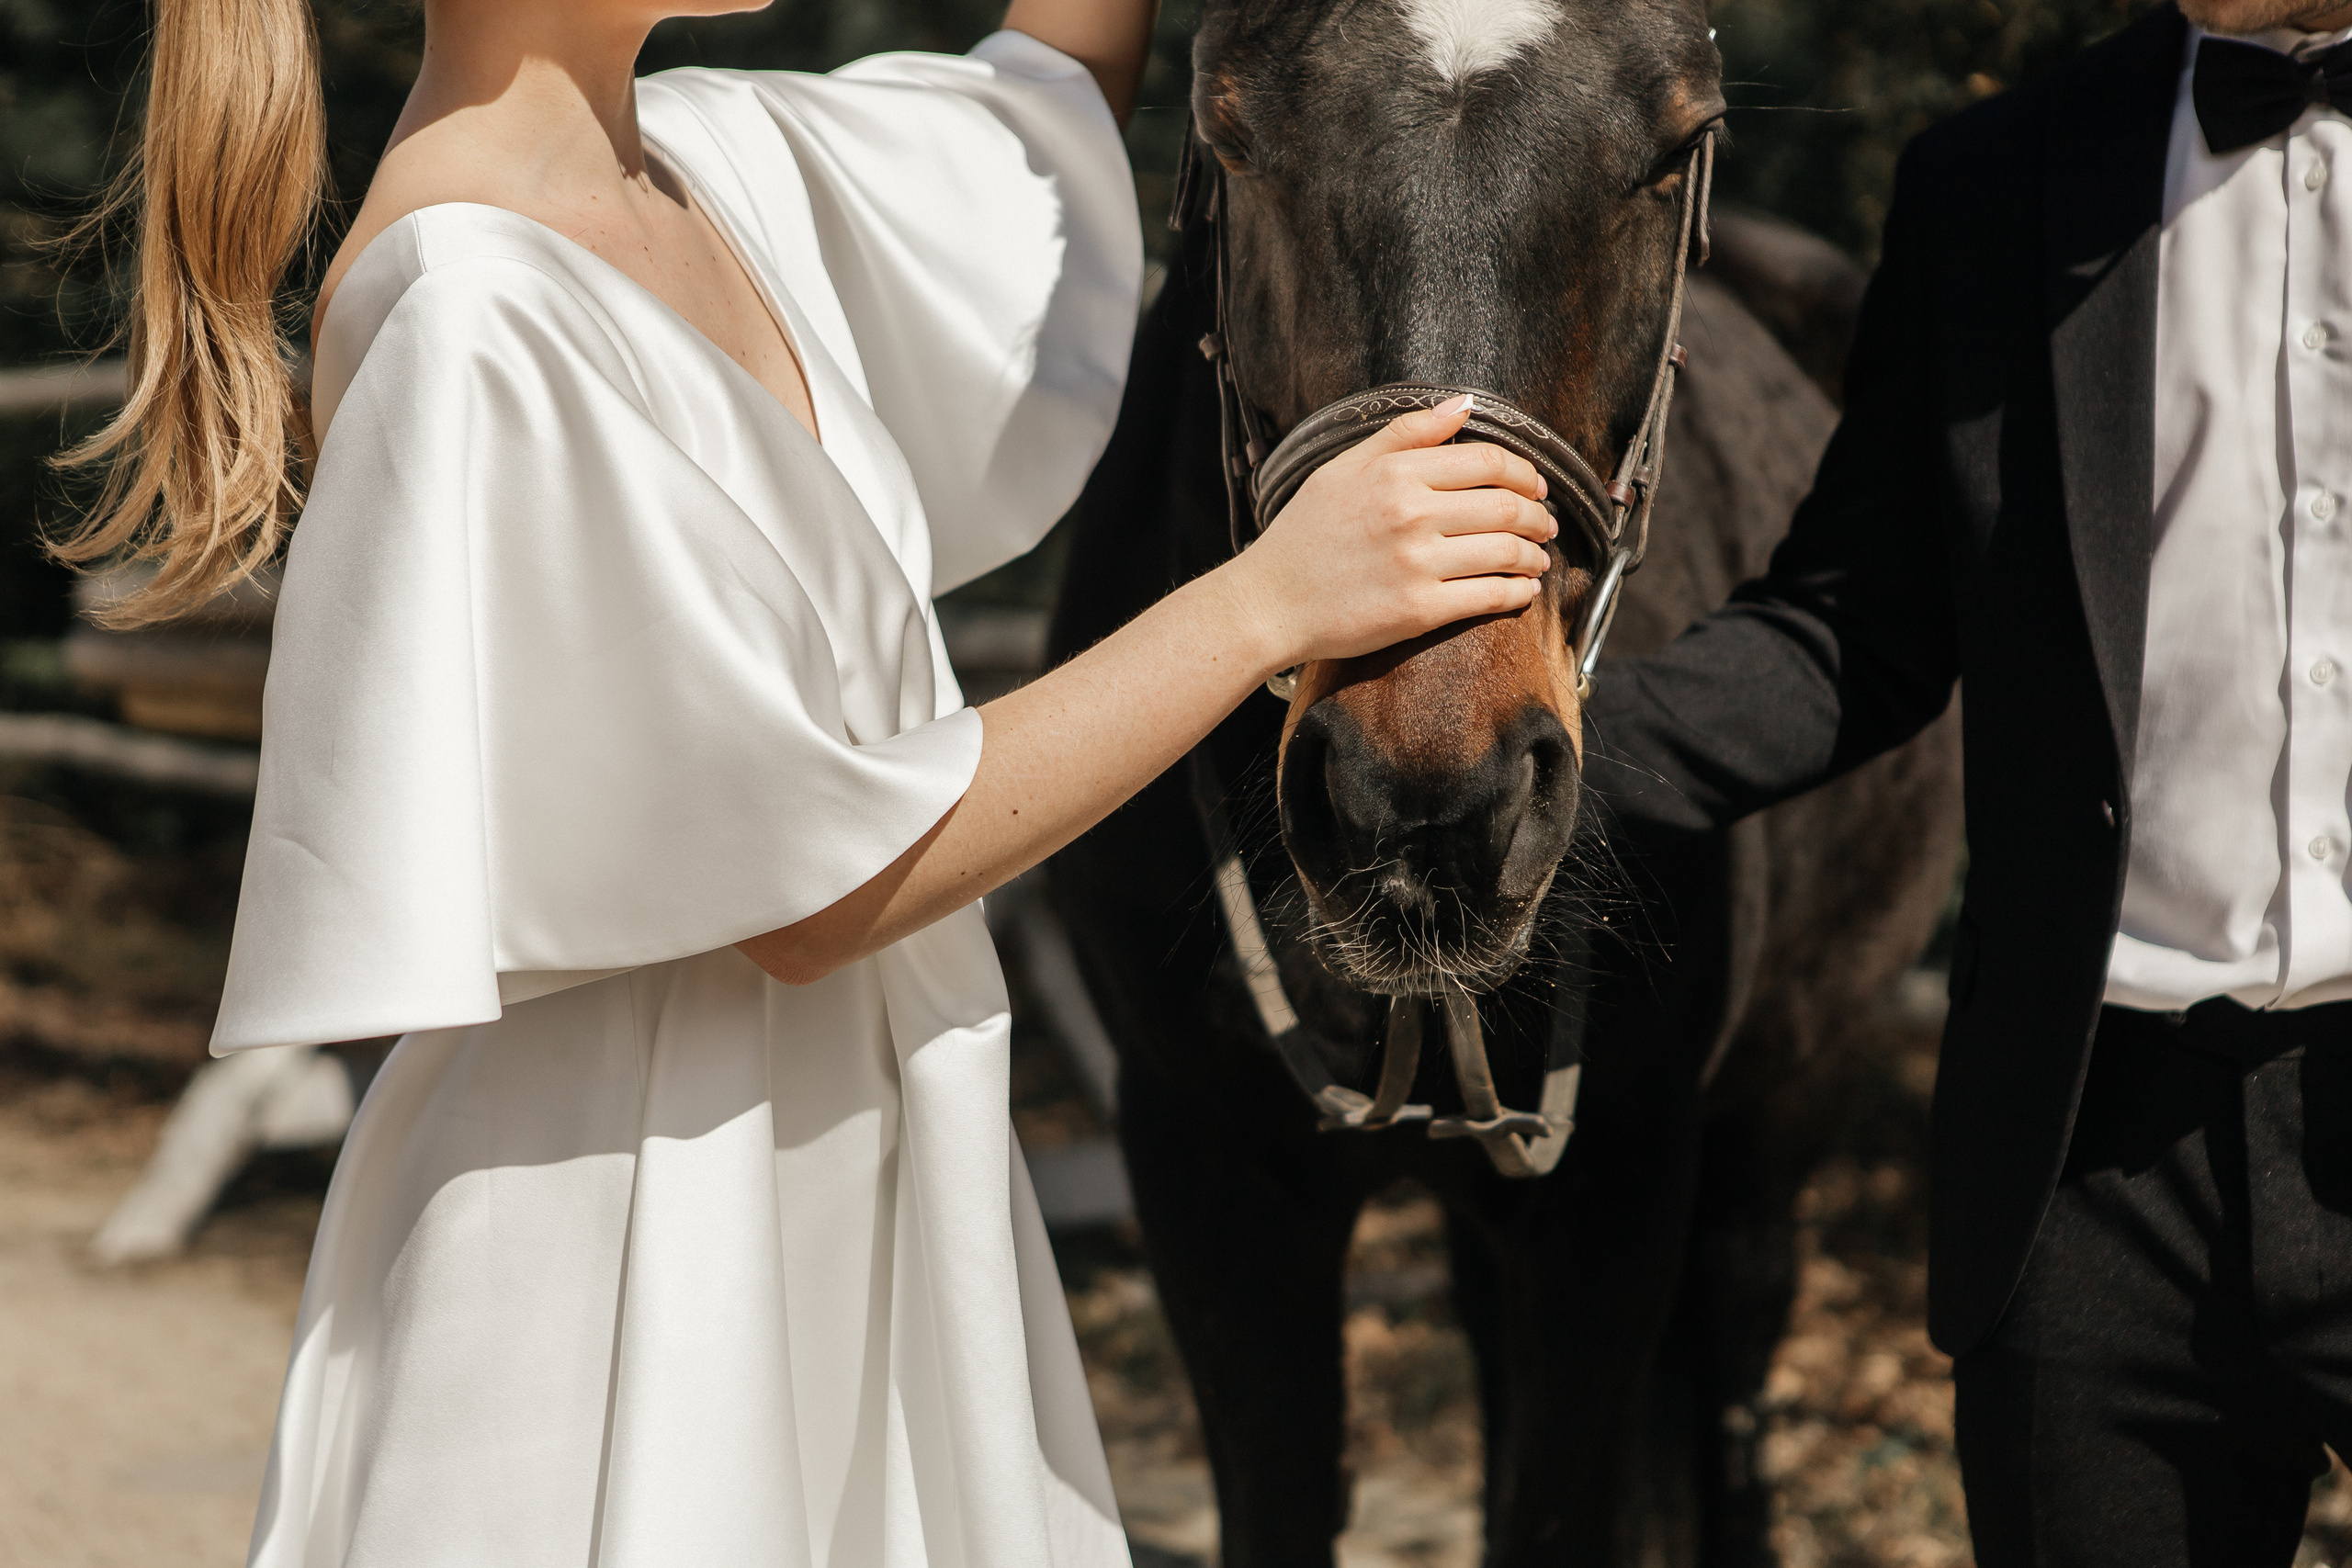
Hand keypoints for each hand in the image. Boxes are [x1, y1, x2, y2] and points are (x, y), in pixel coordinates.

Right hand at [1218, 395, 1555, 671]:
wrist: (1269, 603)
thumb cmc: (1303, 535)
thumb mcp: (1343, 467)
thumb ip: (1405, 433)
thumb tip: (1463, 405)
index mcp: (1395, 473)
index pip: (1488, 463)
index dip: (1525, 473)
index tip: (1535, 485)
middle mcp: (1410, 513)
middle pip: (1505, 506)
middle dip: (1537, 516)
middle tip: (1544, 524)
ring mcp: (1417, 563)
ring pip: (1505, 551)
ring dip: (1534, 555)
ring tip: (1538, 559)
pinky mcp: (1419, 610)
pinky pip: (1490, 596)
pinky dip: (1518, 592)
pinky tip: (1523, 591)